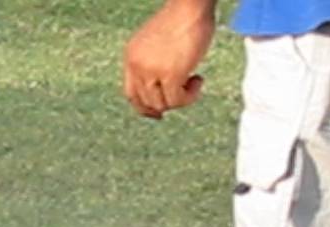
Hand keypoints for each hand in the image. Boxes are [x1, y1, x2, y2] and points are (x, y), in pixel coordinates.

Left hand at [122, 0, 216, 118]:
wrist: (190, 6)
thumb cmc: (180, 19)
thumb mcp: (156, 43)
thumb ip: (153, 62)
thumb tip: (163, 86)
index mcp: (130, 58)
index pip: (131, 94)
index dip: (144, 108)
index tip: (158, 114)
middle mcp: (137, 66)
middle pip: (147, 102)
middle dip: (168, 103)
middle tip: (186, 93)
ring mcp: (152, 71)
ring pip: (162, 104)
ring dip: (181, 99)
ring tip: (194, 82)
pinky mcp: (171, 74)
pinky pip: (177, 99)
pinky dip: (189, 96)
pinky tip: (198, 80)